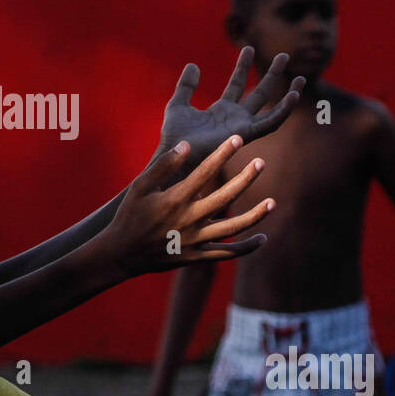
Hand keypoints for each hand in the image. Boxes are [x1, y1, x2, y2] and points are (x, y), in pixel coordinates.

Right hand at [101, 135, 272, 278]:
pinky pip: (226, 254)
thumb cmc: (130, 215)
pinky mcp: (197, 257)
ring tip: (272, 202)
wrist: (122, 253)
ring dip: (255, 215)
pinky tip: (262, 239)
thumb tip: (188, 145)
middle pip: (225, 196)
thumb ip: (164, 165)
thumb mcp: (140, 187)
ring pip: (232, 228)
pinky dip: (246, 248)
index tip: (238, 138)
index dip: (223, 153)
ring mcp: (195, 240)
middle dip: (245, 178)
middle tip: (261, 162)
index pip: (205, 172)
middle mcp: (189, 219)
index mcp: (175, 199)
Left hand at [159, 48, 305, 170]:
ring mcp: (243, 127)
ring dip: (287, 94)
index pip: (237, 84)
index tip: (248, 48)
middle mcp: (236, 118)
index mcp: (222, 111)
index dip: (243, 66)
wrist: (176, 154)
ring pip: (272, 108)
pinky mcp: (246, 134)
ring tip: (301, 77)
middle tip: (284, 56)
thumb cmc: (175, 137)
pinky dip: (283, 110)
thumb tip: (193, 65)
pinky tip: (294, 95)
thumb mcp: (178, 104)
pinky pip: (271, 123)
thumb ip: (186, 86)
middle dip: (272, 75)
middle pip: (259, 93)